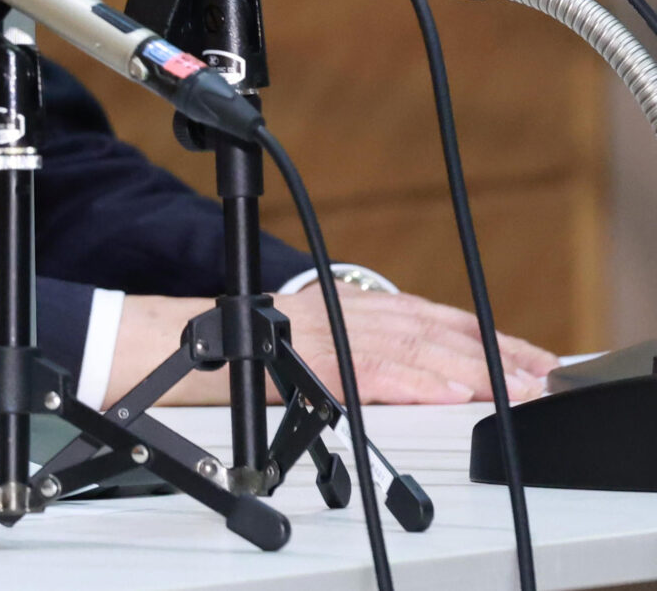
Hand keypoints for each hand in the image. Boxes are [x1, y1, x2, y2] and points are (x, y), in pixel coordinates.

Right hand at [109, 289, 555, 406]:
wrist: (156, 344)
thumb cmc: (221, 349)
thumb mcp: (299, 343)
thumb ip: (348, 349)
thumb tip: (405, 370)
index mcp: (339, 303)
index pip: (427, 317)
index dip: (483, 338)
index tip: (528, 359)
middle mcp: (335, 307)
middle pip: (430, 326)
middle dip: (493, 354)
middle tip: (540, 376)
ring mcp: (318, 328)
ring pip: (409, 343)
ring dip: (468, 367)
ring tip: (512, 387)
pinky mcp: (300, 356)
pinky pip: (364, 368)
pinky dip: (412, 379)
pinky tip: (446, 392)